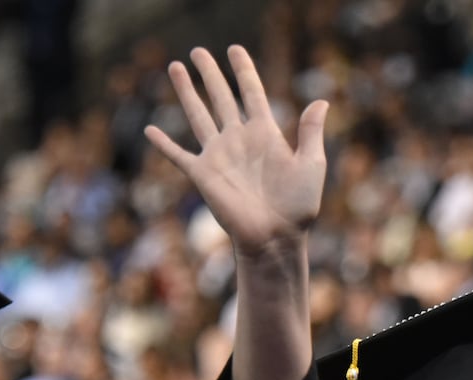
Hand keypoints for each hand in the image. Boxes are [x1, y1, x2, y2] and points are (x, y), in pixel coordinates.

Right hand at [146, 45, 328, 255]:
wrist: (275, 237)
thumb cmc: (298, 206)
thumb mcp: (311, 165)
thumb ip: (311, 132)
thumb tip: (322, 101)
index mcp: (265, 133)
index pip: (252, 92)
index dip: (243, 70)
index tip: (235, 49)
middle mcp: (239, 139)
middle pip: (221, 97)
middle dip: (209, 73)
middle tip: (197, 51)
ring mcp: (219, 156)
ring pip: (198, 115)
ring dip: (186, 92)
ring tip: (174, 67)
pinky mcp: (203, 175)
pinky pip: (179, 156)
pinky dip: (164, 145)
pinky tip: (150, 131)